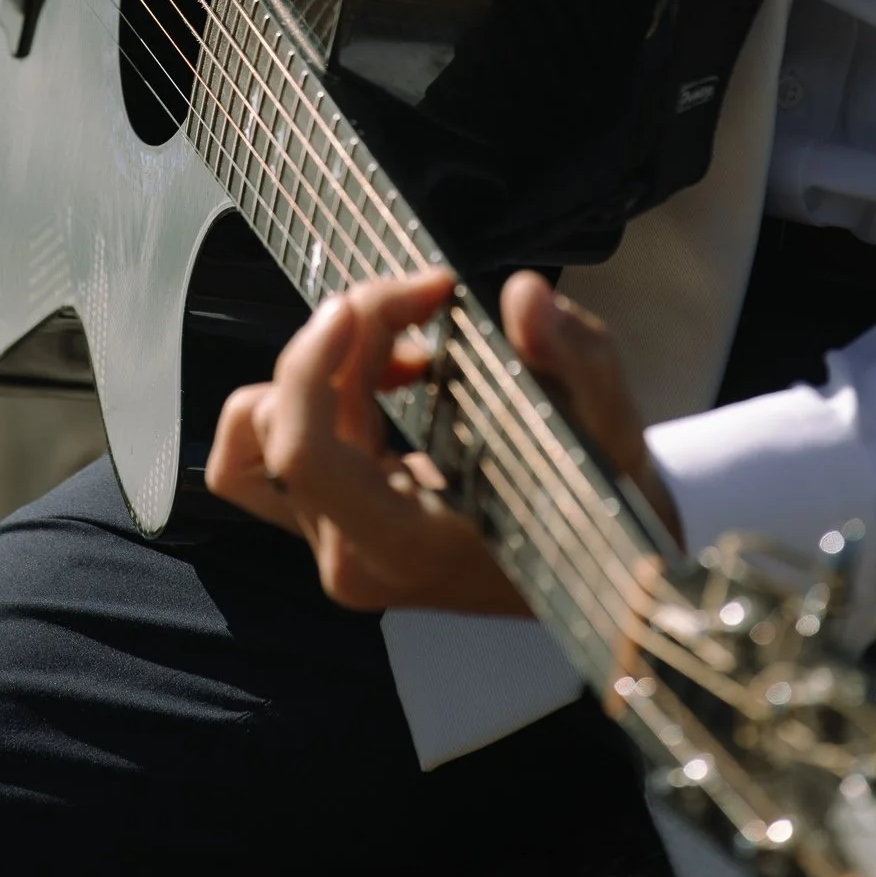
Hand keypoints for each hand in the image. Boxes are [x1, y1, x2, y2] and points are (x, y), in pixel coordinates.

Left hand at [206, 268, 680, 613]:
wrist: (608, 580)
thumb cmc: (605, 513)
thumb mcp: (614, 437)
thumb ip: (575, 362)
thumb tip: (523, 296)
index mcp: (403, 547)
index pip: (302, 456)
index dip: (310, 366)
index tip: (362, 302)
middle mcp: (349, 555)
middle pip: (279, 423)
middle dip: (344, 337)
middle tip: (424, 298)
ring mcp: (333, 542)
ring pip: (262, 429)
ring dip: (323, 367)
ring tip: (409, 344)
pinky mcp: (332, 519)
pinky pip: (278, 444)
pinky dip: (316, 392)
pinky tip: (392, 371)